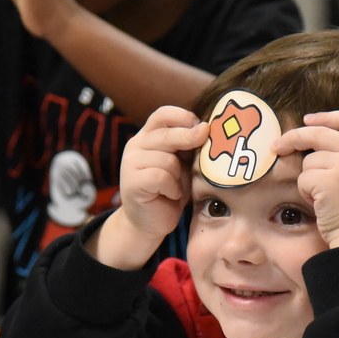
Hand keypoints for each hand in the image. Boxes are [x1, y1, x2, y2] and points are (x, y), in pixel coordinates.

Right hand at [89, 106, 206, 269]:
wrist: (150, 223)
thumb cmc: (171, 192)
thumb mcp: (184, 165)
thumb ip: (190, 147)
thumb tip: (208, 129)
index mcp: (148, 136)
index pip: (163, 114)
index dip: (184, 117)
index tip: (203, 127)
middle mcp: (136, 146)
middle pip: (167, 133)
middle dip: (189, 138)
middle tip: (204, 140)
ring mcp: (130, 163)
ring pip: (167, 159)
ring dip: (179, 175)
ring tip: (177, 187)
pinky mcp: (132, 182)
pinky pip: (161, 177)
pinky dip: (172, 187)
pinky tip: (171, 195)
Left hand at [273, 111, 338, 248]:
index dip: (326, 117)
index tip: (308, 120)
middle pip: (320, 133)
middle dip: (294, 137)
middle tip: (278, 146)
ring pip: (310, 160)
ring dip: (310, 179)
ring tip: (325, 199)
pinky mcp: (328, 180)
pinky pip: (304, 178)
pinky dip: (306, 193)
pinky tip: (321, 206)